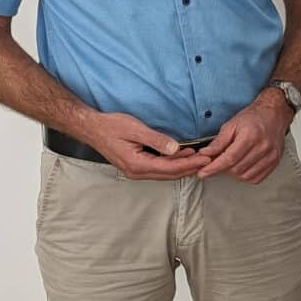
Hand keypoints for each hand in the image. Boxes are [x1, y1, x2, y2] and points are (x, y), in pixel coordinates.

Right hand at [84, 112, 212, 180]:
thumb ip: (155, 140)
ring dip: (182, 167)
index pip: (170, 168)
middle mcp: (137, 172)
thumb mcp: (134, 129)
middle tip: (208, 160)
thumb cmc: (110, 126)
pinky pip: (158, 169)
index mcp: (137, 164)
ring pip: (165, 173)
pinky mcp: (136, 167)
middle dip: (190, 168)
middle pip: (170, 174)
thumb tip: (175, 149)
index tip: (205, 158)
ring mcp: (136, 171)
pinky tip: (182, 156)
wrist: (91, 128)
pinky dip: (172, 164)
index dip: (189, 164)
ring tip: (199, 158)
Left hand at [199, 88, 292, 183]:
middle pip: (237, 169)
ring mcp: (271, 156)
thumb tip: (205, 154)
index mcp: (250, 136)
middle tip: (218, 162)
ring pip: (246, 176)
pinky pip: (256, 178)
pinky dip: (246, 176)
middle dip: (223, 168)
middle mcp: (263, 147)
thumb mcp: (231, 125)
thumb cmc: (253, 117)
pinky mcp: (275, 162)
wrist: (273, 115)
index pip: (229, 158)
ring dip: (234, 173)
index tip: (203, 172)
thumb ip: (218, 142)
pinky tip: (242, 167)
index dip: (214, 167)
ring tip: (231, 162)